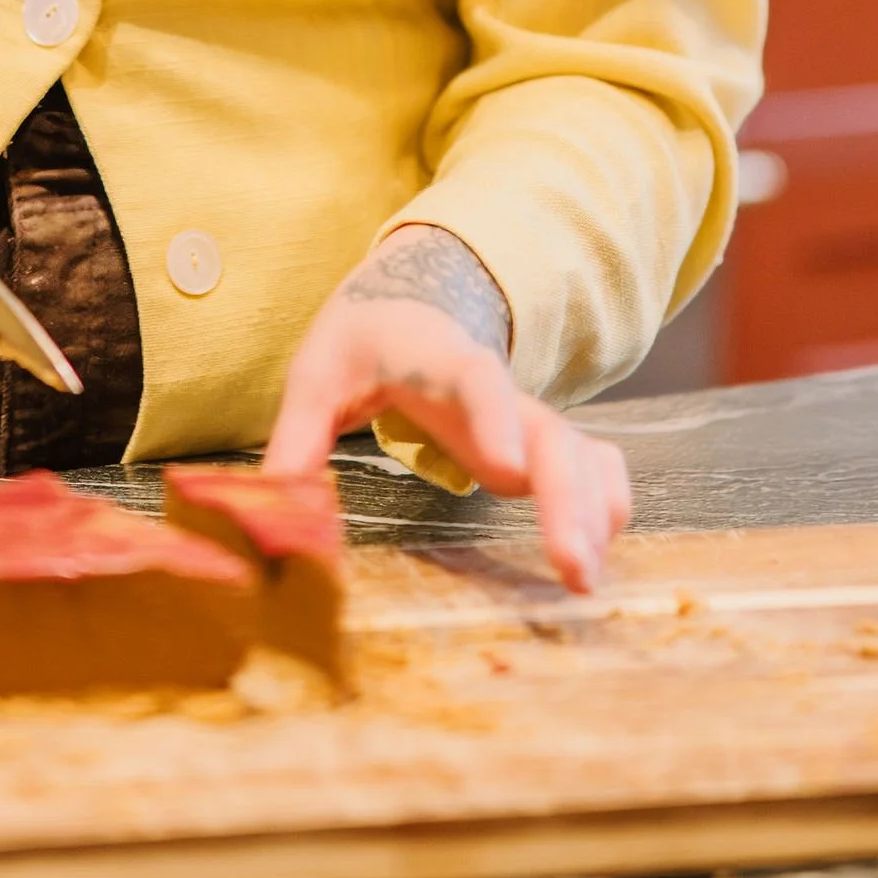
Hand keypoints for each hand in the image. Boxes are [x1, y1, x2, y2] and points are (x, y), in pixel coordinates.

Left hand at [264, 226, 631, 590]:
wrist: (413, 296)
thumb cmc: (363, 337)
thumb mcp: (317, 373)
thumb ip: (296, 436)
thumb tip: (272, 509)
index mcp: (438, 358)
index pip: (474, 380)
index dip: (494, 420)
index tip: (510, 470)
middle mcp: (496, 391)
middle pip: (549, 433)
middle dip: (566, 497)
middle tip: (573, 566)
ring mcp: (524, 417)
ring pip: (580, 453)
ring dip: (591, 511)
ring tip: (584, 580)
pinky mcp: (538, 442)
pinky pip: (591, 464)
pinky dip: (604, 504)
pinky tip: (596, 555)